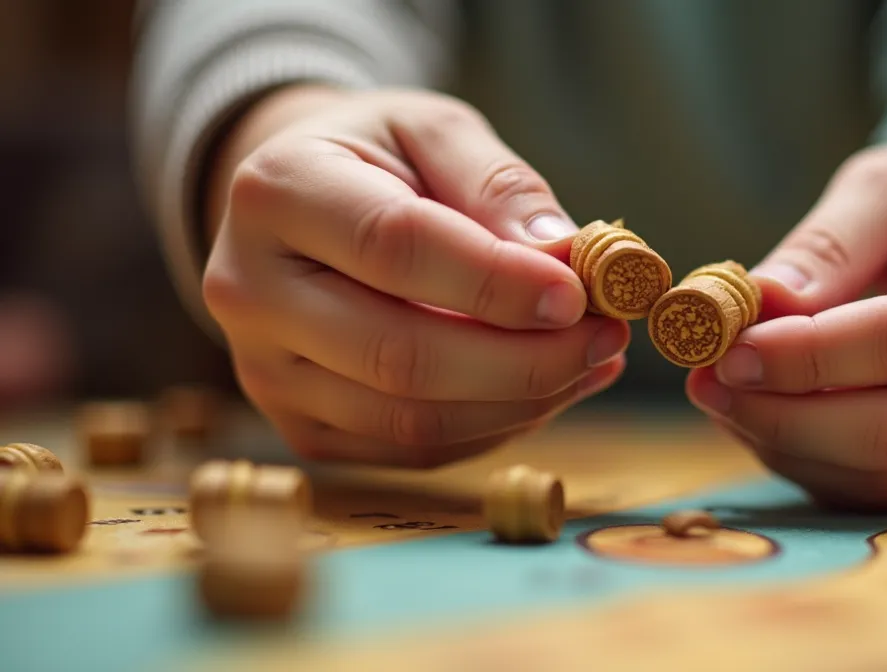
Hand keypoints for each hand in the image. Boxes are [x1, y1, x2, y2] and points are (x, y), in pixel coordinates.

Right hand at [202, 86, 627, 467]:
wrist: (301, 203)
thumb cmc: (379, 157)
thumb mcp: (436, 131)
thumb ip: (498, 185)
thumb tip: (564, 258)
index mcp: (276, 191)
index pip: (395, 249)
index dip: (495, 281)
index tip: (578, 293)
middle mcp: (249, 290)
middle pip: (400, 354)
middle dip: (524, 358)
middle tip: (606, 336)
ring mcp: (266, 372)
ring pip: (410, 419)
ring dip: (522, 401)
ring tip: (592, 359)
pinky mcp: (301, 426)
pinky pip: (411, 449)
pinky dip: (495, 426)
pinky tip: (547, 387)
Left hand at [686, 136, 886, 508]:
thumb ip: (827, 243)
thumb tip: (760, 304)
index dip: (810, 354)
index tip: (730, 345)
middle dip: (789, 415)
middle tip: (709, 379)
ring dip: (788, 443)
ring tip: (724, 391)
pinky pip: (880, 491)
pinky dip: (808, 461)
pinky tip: (766, 414)